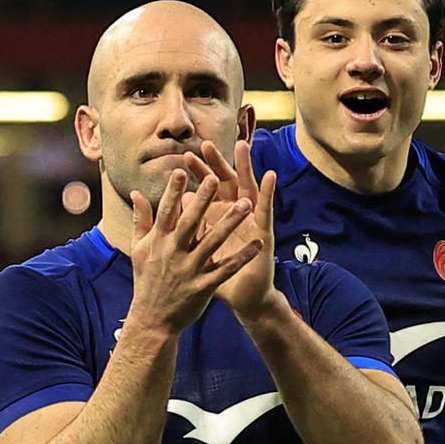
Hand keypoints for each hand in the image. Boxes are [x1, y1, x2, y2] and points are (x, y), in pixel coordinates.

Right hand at [123, 161, 259, 336]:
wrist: (152, 320)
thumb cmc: (147, 281)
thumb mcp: (138, 249)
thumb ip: (141, 220)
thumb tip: (135, 193)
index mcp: (158, 241)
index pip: (166, 211)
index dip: (174, 191)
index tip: (182, 170)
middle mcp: (173, 253)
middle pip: (190, 221)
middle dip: (203, 199)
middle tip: (216, 177)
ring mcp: (189, 270)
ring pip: (212, 241)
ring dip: (230, 222)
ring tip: (246, 204)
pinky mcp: (203, 286)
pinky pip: (226, 269)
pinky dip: (242, 256)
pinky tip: (258, 244)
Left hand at [196, 135, 280, 322]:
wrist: (242, 298)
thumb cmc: (218, 276)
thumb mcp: (198, 251)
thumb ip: (187, 227)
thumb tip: (175, 204)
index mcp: (216, 218)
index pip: (205, 190)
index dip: (196, 176)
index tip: (183, 159)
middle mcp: (233, 215)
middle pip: (224, 184)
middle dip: (216, 164)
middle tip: (206, 144)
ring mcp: (250, 221)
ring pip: (246, 189)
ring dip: (245, 168)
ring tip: (241, 146)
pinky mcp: (264, 232)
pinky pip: (266, 210)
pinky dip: (268, 193)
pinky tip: (269, 176)